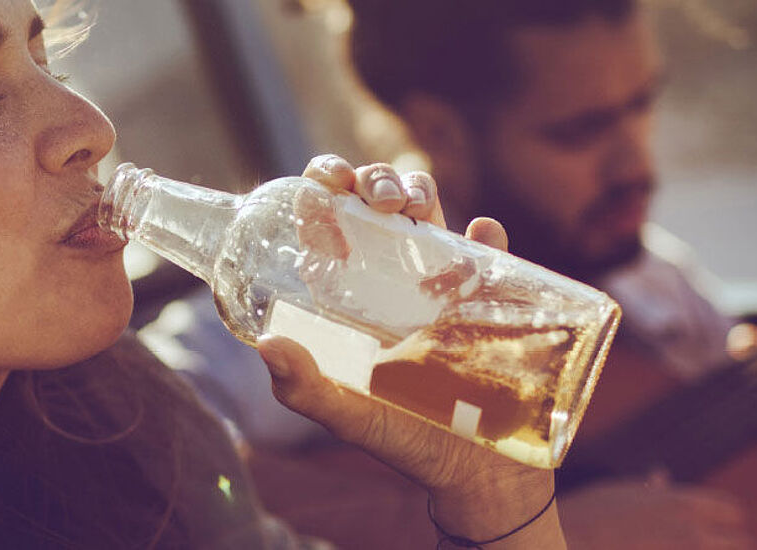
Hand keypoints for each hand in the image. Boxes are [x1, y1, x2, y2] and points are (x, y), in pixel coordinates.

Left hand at [257, 155, 561, 547]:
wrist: (477, 474)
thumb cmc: (404, 443)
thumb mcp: (346, 415)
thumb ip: (303, 387)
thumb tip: (265, 343)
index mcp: (350, 296)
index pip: (330, 224)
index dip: (325, 188)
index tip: (326, 182)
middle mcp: (391, 280)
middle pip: (379, 202)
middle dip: (375, 179)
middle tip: (378, 201)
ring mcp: (442, 283)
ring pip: (430, 210)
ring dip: (421, 189)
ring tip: (416, 209)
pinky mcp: (490, 298)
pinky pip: (491, 250)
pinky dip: (487, 234)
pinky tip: (480, 232)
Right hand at [559, 475, 751, 549]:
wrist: (568, 537)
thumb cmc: (590, 512)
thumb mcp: (623, 492)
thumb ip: (651, 489)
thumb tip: (661, 476)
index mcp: (683, 502)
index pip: (731, 509)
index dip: (725, 516)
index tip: (716, 522)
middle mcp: (693, 530)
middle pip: (741, 541)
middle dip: (729, 543)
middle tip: (707, 542)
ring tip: (687, 546)